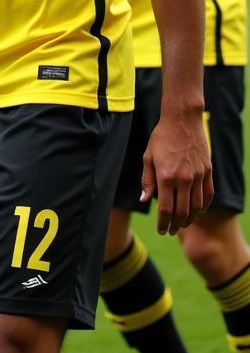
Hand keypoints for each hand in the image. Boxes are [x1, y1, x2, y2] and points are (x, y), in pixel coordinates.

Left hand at [142, 108, 212, 234]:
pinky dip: (203, 207)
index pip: (166, 209)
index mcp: (166, 176)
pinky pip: (208, 195)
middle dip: (176, 225)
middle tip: (170, 230)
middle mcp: (184, 179)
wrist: (182, 121)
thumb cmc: (161, 137)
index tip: (161, 230)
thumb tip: (145, 200)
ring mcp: (198, 176)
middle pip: (182, 212)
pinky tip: (197, 211)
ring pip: (196, 207)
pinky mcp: (208, 172)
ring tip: (182, 223)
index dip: (163, 223)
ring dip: (190, 219)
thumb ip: (147, 180)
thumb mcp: (148, 157)